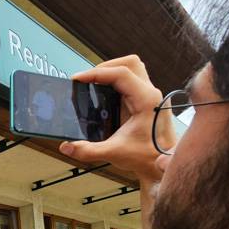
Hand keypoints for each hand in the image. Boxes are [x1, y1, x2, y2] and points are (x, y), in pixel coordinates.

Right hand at [57, 55, 167, 183]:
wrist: (161, 164)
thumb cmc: (147, 157)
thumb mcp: (114, 154)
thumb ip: (88, 150)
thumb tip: (67, 146)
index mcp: (146, 100)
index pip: (121, 74)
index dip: (97, 73)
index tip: (78, 79)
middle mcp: (150, 93)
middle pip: (129, 63)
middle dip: (105, 67)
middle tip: (86, 79)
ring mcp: (149, 96)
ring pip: (132, 68)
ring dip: (112, 71)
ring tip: (94, 82)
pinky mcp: (145, 101)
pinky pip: (131, 80)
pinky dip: (115, 81)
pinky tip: (103, 93)